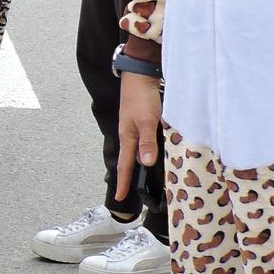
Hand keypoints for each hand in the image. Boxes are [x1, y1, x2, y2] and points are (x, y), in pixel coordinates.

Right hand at [115, 72, 162, 201]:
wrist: (140, 76)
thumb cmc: (141, 97)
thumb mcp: (146, 120)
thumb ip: (147, 142)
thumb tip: (147, 164)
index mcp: (128, 137)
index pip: (125, 165)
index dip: (124, 182)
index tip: (120, 198)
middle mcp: (130, 135)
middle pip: (129, 160)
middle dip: (129, 177)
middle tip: (130, 191)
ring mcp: (135, 128)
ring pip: (138, 151)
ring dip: (139, 165)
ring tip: (142, 178)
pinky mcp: (143, 122)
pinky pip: (145, 142)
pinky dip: (148, 151)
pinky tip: (154, 153)